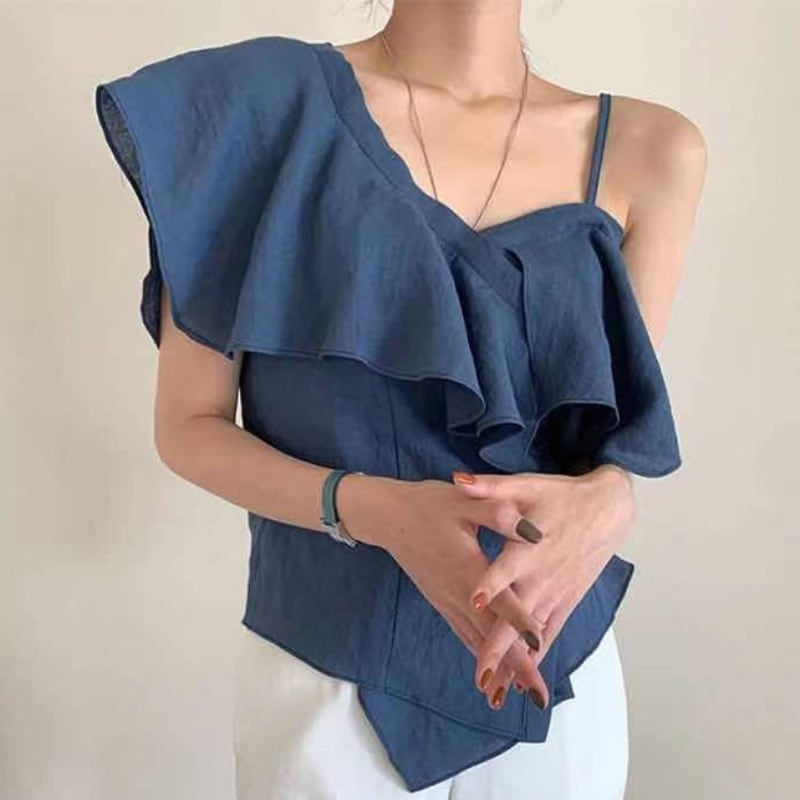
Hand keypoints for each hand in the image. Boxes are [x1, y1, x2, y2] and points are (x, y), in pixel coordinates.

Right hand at [336, 473, 550, 707]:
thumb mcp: (464, 501)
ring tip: (521, 694)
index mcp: (468, 567)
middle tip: (539, 695)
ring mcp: (447, 601)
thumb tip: (533, 530)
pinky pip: (464, 635)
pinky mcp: (442, 602)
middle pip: (491, 633)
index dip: (518, 620)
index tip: (539, 644)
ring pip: (477, 640)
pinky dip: (480, 656)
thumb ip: (498, 514)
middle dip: (516, 664)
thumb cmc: (429, 506)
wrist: (389, 517)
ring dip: (500, 669)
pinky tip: (492, 673)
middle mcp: (458, 592)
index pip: (499, 599)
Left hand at [450, 465, 636, 708]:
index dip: (491, 584)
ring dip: (515, 663)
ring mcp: (556, 593)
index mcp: (529, 548)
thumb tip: (457, 480)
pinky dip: (536, 656)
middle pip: (517, 616)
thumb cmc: (561, 496)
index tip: (474, 601)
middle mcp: (542, 577)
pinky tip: (522, 680)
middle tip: (481, 675)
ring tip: (495, 692)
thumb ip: (491, 488)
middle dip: (499, 646)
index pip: (506, 569)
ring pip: (533, 634)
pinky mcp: (566, 600)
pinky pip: (549, 633)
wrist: (608, 509)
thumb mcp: (526, 485)